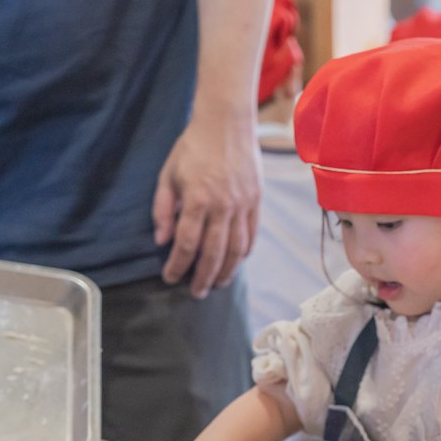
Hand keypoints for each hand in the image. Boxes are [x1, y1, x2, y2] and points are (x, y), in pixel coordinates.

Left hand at [153, 113, 261, 299]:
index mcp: (196, 199)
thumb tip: (161, 240)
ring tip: (217, 284)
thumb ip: (163, 209)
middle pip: (213, 253)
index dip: (178, 265)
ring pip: (236, 249)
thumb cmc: (193, 147)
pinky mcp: (256, 202)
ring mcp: (242, 205)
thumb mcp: (168, 174)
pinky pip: (251, 235)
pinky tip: (235, 263)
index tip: (170, 277)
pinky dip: (243, 253)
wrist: (227, 124)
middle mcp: (222, 206)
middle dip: (203, 277)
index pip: (186, 243)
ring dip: (226, 271)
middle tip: (195, 293)